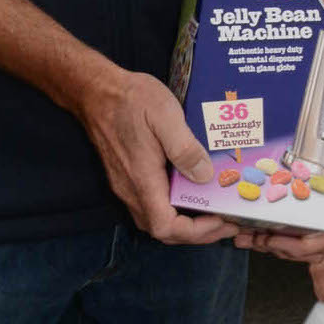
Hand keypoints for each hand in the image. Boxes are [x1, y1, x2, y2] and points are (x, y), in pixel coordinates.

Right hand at [77, 66, 238, 246]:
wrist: (96, 91)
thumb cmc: (130, 99)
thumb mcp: (165, 115)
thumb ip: (185, 149)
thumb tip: (205, 176)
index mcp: (142, 179)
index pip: (165, 227)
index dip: (195, 232)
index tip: (220, 220)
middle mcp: (131, 190)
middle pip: (164, 230)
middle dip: (198, 233)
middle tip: (227, 220)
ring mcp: (127, 185)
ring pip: (157, 220)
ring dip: (187, 223)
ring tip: (215, 211)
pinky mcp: (128, 177)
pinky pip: (153, 205)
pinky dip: (176, 209)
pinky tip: (193, 193)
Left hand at [233, 64, 323, 263]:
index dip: (296, 248)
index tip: (270, 238)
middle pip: (307, 246)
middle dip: (276, 246)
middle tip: (248, 239)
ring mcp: (320, 199)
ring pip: (297, 236)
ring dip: (270, 240)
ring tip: (244, 235)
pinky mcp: (307, 191)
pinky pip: (291, 219)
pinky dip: (271, 224)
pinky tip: (251, 219)